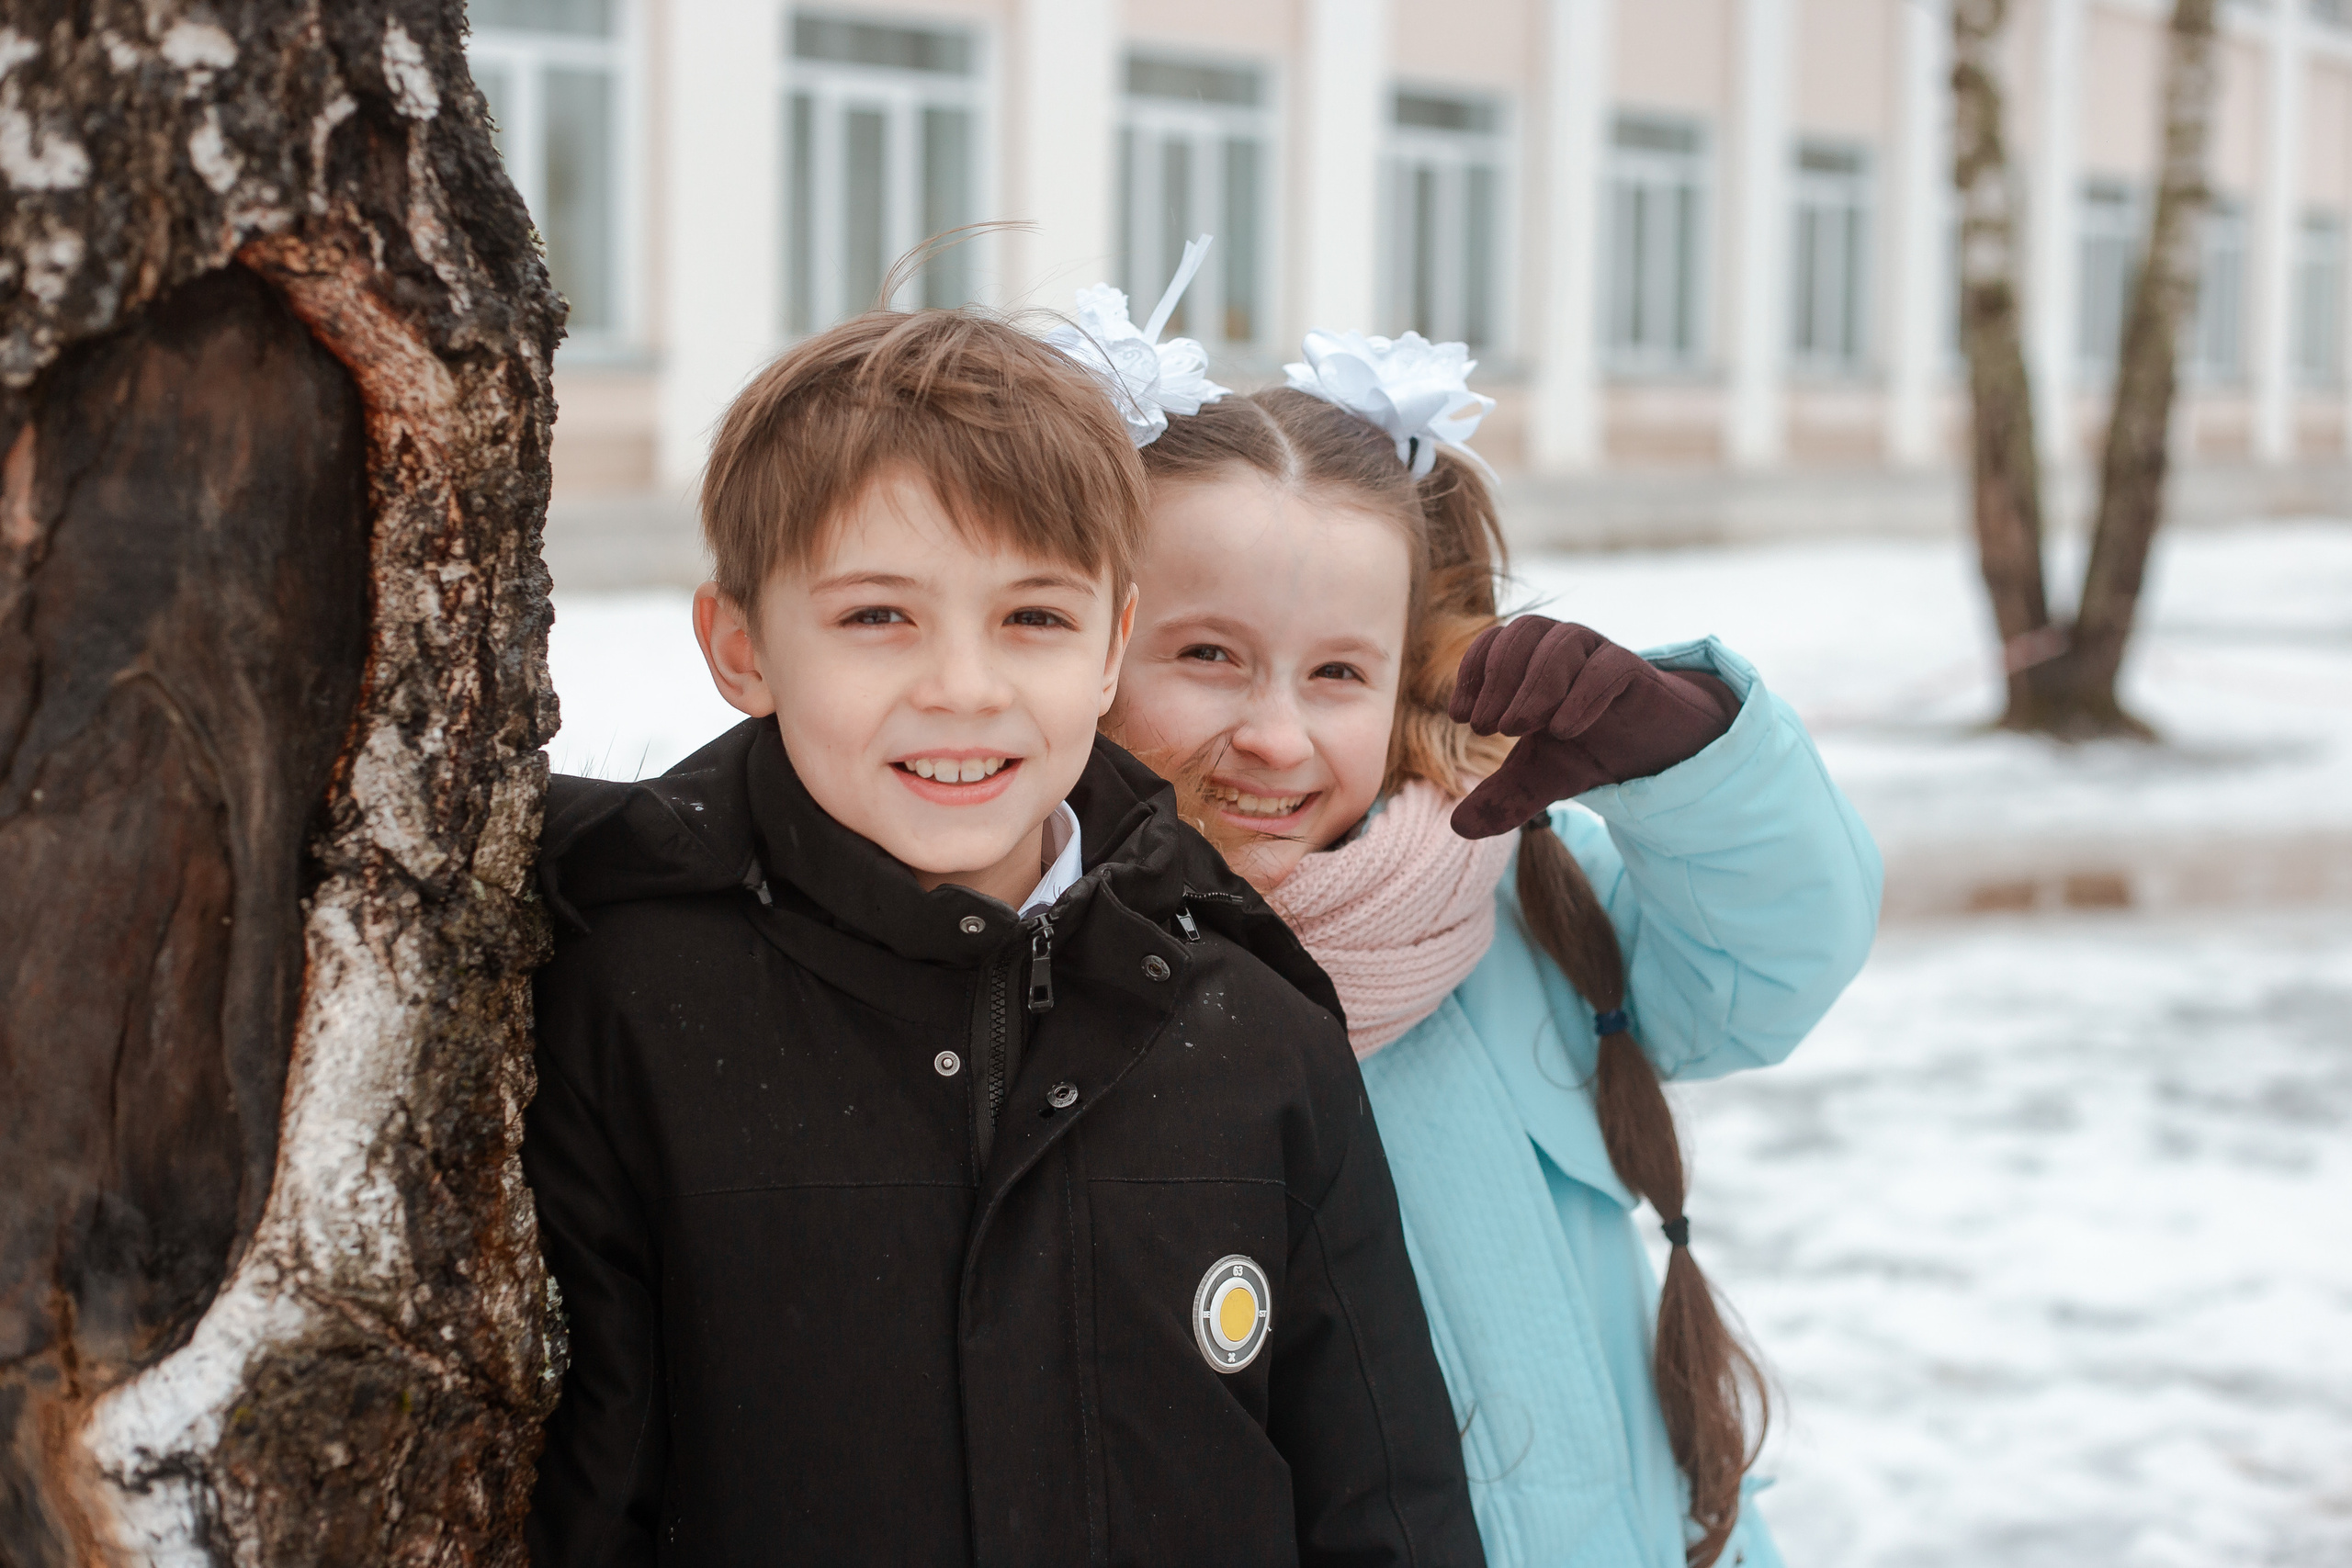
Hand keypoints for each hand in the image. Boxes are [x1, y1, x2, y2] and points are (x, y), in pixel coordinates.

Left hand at [1447, 617, 1739, 838]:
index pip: (1495, 641)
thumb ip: (1502, 797)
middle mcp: (1564, 648)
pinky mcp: (1636, 672)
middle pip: (1524, 631)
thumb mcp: (1541, 777)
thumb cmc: (1591, 747)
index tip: (1460, 717)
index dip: (1473, 672)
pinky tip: (1562, 730)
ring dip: (1532, 685)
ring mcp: (1601, 655)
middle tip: (1484, 728)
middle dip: (1497, 678)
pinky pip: (1608, 666)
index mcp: (1533, 661)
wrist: (1656, 753)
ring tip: (1513, 730)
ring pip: (1562, 641)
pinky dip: (1581, 695)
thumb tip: (1459, 827)